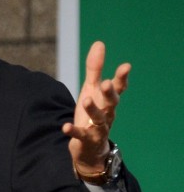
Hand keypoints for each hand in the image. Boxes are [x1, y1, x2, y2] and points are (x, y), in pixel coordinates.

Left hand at [62, 41, 129, 175]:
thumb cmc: (92, 113)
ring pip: (98, 118)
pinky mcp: (86, 140)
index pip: (118, 88)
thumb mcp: (91, 89)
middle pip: (111, 103)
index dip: (122, 78)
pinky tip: (65, 127)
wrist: (90, 148)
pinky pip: (80, 135)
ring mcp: (97, 128)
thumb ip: (95, 69)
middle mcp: (107, 113)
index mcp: (108, 101)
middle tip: (107, 83)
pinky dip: (74, 131)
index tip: (126, 66)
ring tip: (86, 99)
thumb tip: (99, 43)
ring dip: (92, 109)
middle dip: (110, 93)